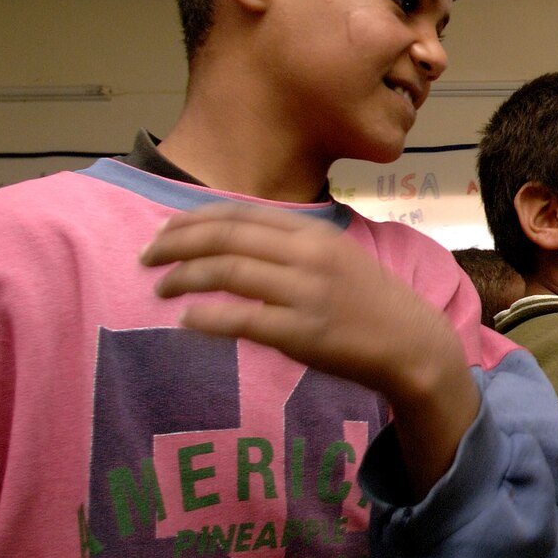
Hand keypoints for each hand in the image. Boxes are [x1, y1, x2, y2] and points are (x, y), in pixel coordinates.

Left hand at [140, 202, 477, 494]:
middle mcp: (309, 255)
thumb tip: (226, 240)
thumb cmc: (366, 301)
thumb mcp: (334, 256)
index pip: (240, 214)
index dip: (192, 220)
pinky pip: (241, 320)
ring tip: (162, 289)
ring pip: (228, 273)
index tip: (162, 231)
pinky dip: (206, 318)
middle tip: (146, 258)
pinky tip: (187, 321)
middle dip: (176, 244)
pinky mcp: (303, 333)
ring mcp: (307, 293)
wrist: (411, 343)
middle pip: (226, 238)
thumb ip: (288, 245)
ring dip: (184, 279)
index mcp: (314, 232)